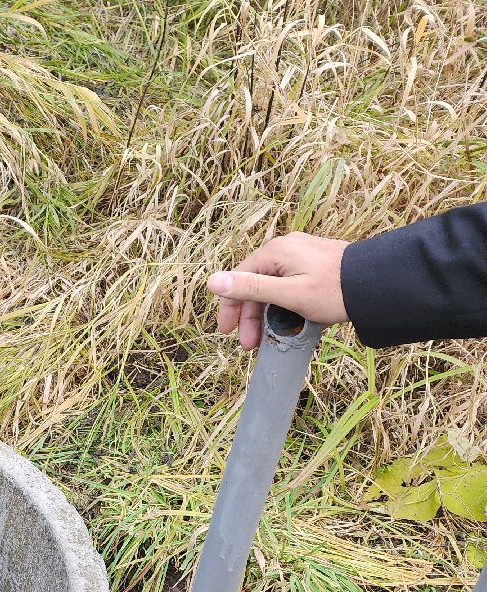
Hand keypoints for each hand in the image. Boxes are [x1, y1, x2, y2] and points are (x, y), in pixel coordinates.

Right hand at [207, 232, 348, 348]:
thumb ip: (250, 288)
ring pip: (271, 285)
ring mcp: (301, 253)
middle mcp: (285, 247)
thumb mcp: (288, 294)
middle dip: (250, 316)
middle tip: (252, 344)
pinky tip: (287, 319)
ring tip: (270, 336)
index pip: (237, 279)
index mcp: (274, 252)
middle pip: (255, 283)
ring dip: (266, 312)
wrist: (380, 283)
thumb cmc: (334, 291)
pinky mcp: (315, 261)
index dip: (230, 309)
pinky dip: (282, 303)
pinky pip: (288, 283)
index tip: (229, 334)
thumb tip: (211, 281)